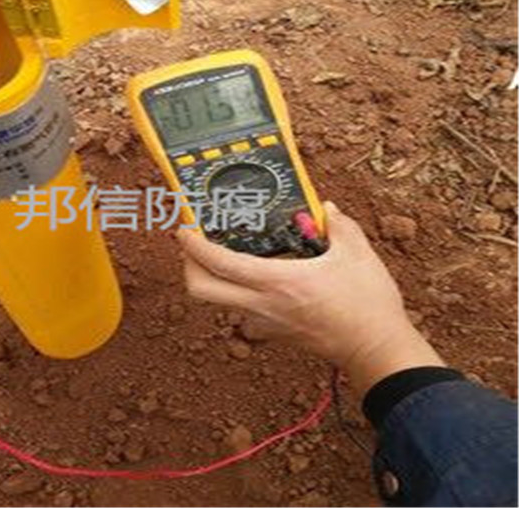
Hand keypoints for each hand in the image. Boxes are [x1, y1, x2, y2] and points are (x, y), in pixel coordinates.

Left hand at [178, 202, 443, 394]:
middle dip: (188, 265)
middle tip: (194, 243)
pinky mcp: (274, 333)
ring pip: (220, 302)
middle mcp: (262, 304)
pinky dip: (239, 291)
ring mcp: (265, 322)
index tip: (183, 228)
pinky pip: (243, 310)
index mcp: (276, 281)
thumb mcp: (358, 253)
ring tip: (224, 252)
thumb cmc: (367, 304)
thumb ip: (339, 225)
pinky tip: (258, 274)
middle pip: (201, 291)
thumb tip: (327, 209)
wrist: (377, 351)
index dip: (193, 245)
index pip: (219, 264)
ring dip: (213, 278)